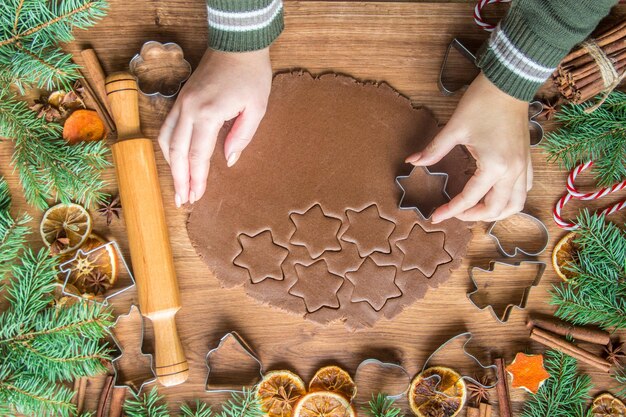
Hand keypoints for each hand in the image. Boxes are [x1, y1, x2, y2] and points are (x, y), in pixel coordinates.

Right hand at [158, 47, 271, 206]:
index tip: (196, 198)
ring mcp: (181, 102)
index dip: (197, 180)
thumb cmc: (251, 74)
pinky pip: (167, 127)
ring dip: (171, 165)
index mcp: (208, 114)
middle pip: (177, 153)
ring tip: (179, 185)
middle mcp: (189, 109)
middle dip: (180, 180)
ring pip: (166, 140)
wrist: (237, 43)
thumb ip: (241, 137)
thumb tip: (228, 161)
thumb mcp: (257, 108)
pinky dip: (168, 147)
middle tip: (182, 201)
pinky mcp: (180, 98)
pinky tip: (175, 159)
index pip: (197, 156)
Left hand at [406, 72, 531, 222]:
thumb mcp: (454, 128)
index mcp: (494, 166)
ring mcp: (523, 166)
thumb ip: (433, 150)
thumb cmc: (482, 103)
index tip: (435, 216)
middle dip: (473, 216)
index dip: (451, 210)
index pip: (470, 199)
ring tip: (475, 210)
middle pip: (496, 209)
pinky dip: (510, 199)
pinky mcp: (527, 159)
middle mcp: (512, 171)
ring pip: (515, 204)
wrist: (508, 83)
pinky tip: (496, 196)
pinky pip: (524, 189)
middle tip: (454, 212)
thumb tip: (412, 161)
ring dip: (496, 212)